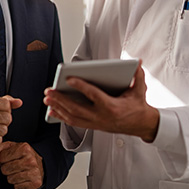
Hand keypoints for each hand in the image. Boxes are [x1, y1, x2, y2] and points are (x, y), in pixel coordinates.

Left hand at [0, 141, 43, 188]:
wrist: (39, 165)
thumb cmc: (23, 155)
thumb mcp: (11, 147)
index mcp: (24, 148)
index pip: (2, 158)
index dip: (2, 160)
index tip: (8, 159)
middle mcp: (30, 160)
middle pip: (5, 169)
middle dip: (6, 169)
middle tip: (12, 166)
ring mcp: (34, 172)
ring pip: (10, 179)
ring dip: (11, 177)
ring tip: (18, 172)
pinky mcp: (35, 182)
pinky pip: (17, 187)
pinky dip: (18, 184)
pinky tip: (23, 178)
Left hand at [43, 61, 159, 141]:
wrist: (141, 125)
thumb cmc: (137, 105)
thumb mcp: (139, 89)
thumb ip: (137, 75)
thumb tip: (137, 61)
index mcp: (112, 107)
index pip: (93, 95)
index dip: (81, 86)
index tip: (68, 78)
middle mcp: (102, 117)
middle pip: (77, 108)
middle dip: (61, 100)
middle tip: (49, 91)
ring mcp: (96, 123)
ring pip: (73, 117)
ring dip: (58, 108)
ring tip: (47, 99)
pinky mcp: (93, 127)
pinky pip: (74, 123)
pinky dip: (62, 117)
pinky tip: (52, 111)